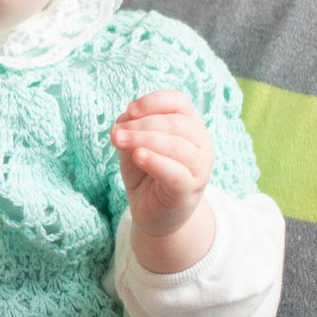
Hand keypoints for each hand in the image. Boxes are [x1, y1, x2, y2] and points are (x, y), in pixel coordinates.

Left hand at [112, 91, 215, 275]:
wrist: (154, 214)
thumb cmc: (146, 174)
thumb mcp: (134, 146)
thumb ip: (131, 130)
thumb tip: (124, 120)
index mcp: (189, 126)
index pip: (179, 102)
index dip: (154, 101)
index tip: (128, 111)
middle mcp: (200, 143)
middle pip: (175, 123)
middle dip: (141, 124)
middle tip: (115, 133)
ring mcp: (199, 167)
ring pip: (176, 145)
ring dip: (144, 139)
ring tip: (118, 141)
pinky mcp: (190, 189)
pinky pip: (175, 172)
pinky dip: (156, 161)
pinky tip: (138, 156)